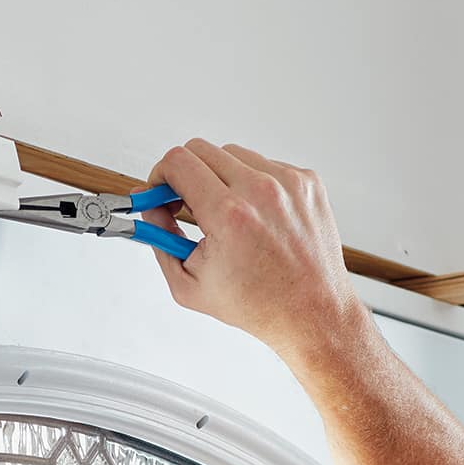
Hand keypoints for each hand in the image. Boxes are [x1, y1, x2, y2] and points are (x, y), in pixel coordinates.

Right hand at [141, 139, 364, 364]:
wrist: (312, 314)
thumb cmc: (259, 305)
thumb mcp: (189, 284)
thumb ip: (159, 239)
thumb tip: (151, 208)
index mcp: (229, 214)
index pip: (178, 162)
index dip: (160, 175)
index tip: (161, 190)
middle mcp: (262, 191)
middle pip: (202, 151)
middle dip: (186, 176)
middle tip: (186, 203)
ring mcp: (289, 183)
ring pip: (234, 156)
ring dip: (221, 179)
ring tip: (228, 216)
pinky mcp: (307, 182)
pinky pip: (266, 166)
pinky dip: (254, 185)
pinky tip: (257, 217)